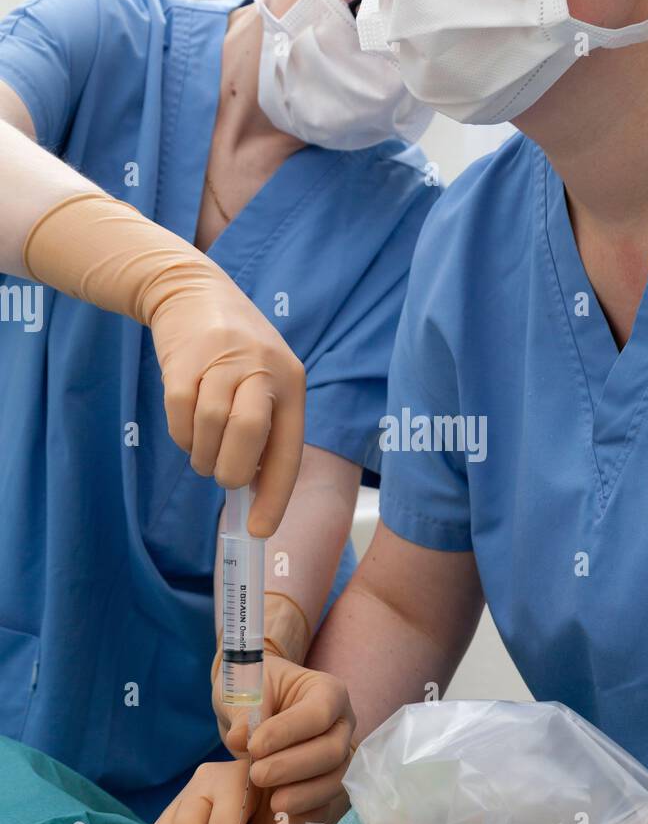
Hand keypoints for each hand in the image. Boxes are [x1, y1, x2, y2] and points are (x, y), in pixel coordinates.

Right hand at [20, 191, 304, 536]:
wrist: (192, 292)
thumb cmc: (236, 354)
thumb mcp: (265, 382)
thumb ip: (266, 431)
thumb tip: (254, 490)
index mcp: (292, 383)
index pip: (288, 450)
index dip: (275, 495)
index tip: (261, 531)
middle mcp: (262, 369)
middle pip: (248, 435)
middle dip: (231, 471)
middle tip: (223, 477)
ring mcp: (221, 361)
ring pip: (210, 428)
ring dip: (203, 455)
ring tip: (204, 451)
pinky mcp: (184, 360)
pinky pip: (180, 415)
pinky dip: (182, 435)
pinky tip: (188, 428)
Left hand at [219, 662, 354, 823]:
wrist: (255, 707)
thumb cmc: (254, 691)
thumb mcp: (245, 689)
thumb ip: (245, 711)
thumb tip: (240, 739)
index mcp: (328, 692)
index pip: (318, 713)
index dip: (288, 732)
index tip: (254, 747)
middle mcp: (342, 724)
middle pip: (332, 751)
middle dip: (294, 767)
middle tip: (257, 775)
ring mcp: (341, 756)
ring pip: (335, 781)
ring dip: (303, 796)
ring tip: (270, 803)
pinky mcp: (331, 784)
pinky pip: (329, 805)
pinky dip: (307, 815)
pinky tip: (282, 819)